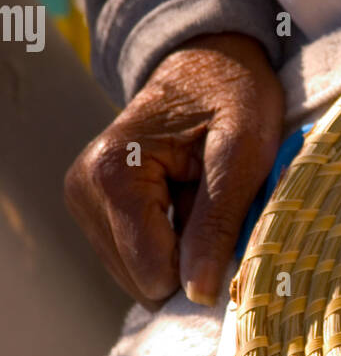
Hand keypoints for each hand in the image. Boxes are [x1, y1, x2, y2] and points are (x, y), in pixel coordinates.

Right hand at [64, 33, 284, 307]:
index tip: (232, 229)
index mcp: (113, 175)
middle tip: (215, 208)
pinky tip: (184, 203)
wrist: (209, 61)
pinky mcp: (93, 208)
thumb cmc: (233, 96)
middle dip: (189, 258)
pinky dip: (168, 243)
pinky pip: (135, 259)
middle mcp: (84, 189)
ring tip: (199, 200)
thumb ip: (218, 225)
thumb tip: (199, 294)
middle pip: (142, 281)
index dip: (201, 267)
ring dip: (180, 251)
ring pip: (138, 276)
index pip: (153, 273)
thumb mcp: (242, 153)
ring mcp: (83, 200)